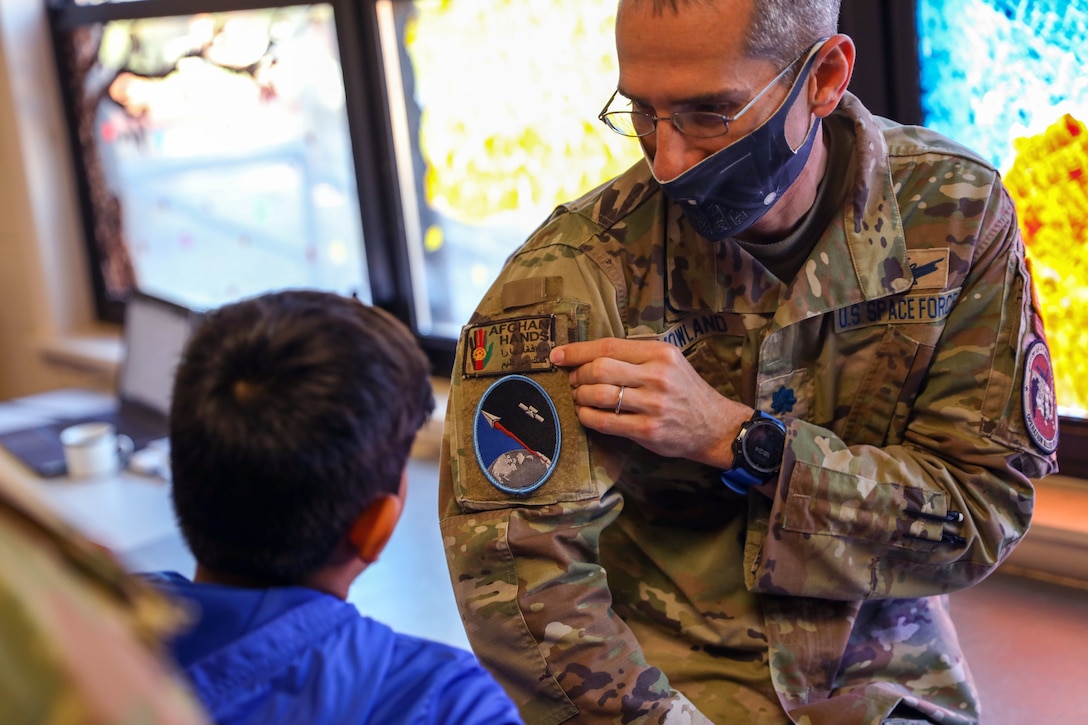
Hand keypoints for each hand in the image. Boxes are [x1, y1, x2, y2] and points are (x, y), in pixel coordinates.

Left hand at [550, 338, 749, 468]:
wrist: (714, 425)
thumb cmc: (684, 391)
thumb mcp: (668, 362)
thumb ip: (634, 356)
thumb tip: (587, 356)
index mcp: (660, 353)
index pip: (608, 347)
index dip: (577, 351)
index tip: (557, 355)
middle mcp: (657, 376)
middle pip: (599, 369)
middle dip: (578, 375)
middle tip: (574, 381)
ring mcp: (653, 404)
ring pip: (599, 395)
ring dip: (580, 396)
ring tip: (580, 398)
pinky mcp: (648, 430)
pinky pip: (604, 421)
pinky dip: (587, 416)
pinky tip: (586, 414)